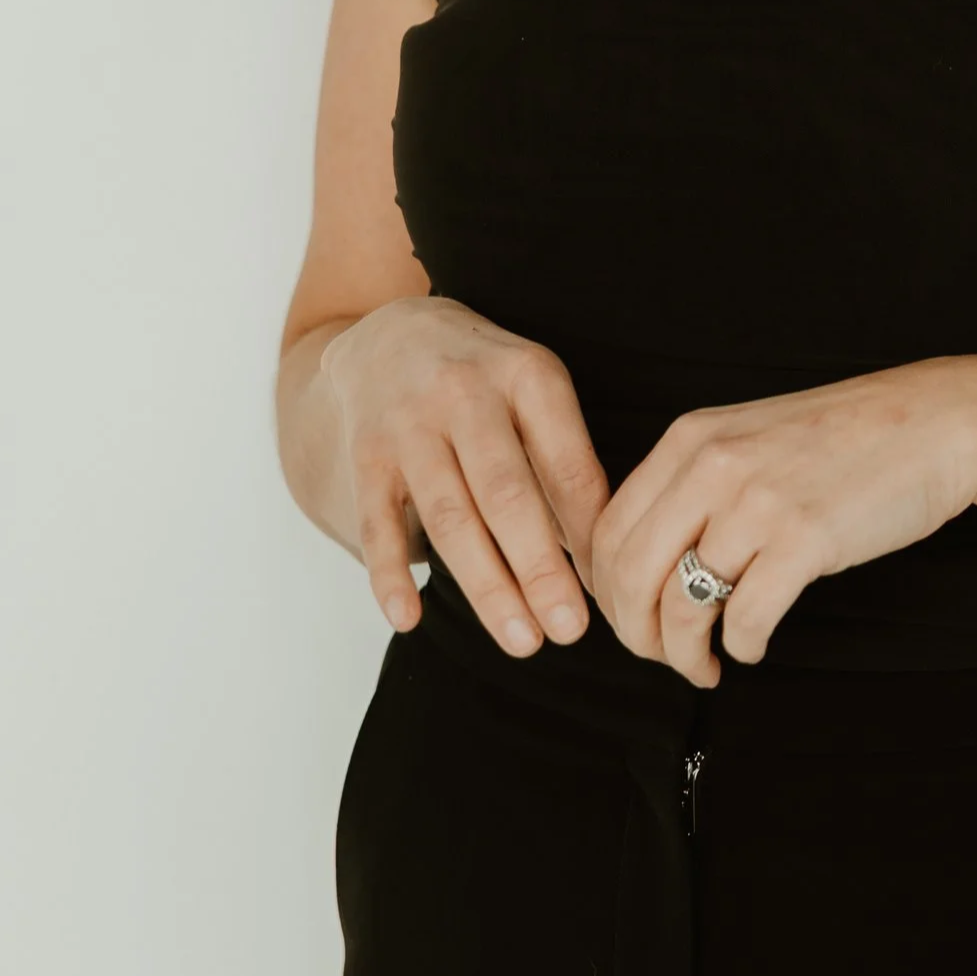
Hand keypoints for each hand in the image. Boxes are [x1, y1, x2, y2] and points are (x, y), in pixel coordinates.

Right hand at [319, 297, 610, 657]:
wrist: (389, 336)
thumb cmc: (485, 380)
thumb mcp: (534, 391)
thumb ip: (562, 460)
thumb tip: (601, 556)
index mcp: (527, 375)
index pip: (566, 463)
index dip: (589, 531)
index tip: (610, 586)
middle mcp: (467, 393)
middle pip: (508, 494)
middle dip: (541, 569)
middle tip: (569, 631)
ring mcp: (410, 423)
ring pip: (451, 517)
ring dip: (486, 586)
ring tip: (521, 640)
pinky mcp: (366, 454)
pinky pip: (377, 522)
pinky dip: (389, 574)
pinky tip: (408, 619)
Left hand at [588, 357, 976, 684]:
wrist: (933, 423)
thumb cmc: (843, 438)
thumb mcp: (747, 436)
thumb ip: (691, 483)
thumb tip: (641, 561)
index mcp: (689, 438)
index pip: (606, 531)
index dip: (606, 593)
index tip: (629, 619)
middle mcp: (712, 465)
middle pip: (629, 575)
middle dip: (636, 635)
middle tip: (661, 656)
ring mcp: (758, 501)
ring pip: (680, 606)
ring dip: (684, 655)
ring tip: (705, 665)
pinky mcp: (805, 539)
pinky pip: (746, 619)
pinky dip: (742, 647)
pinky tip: (752, 646)